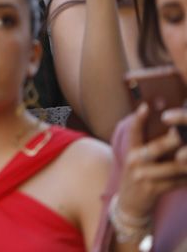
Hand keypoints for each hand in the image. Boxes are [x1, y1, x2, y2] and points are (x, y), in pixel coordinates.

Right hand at [113, 103, 186, 221]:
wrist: (130, 204)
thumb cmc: (138, 176)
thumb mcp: (137, 160)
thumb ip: (148, 146)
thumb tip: (173, 132)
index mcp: (131, 150)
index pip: (134, 132)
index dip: (138, 119)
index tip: (145, 107)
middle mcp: (134, 161)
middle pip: (157, 148)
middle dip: (173, 140)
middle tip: (182, 133)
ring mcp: (143, 176)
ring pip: (173, 166)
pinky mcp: (153, 190)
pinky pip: (177, 182)